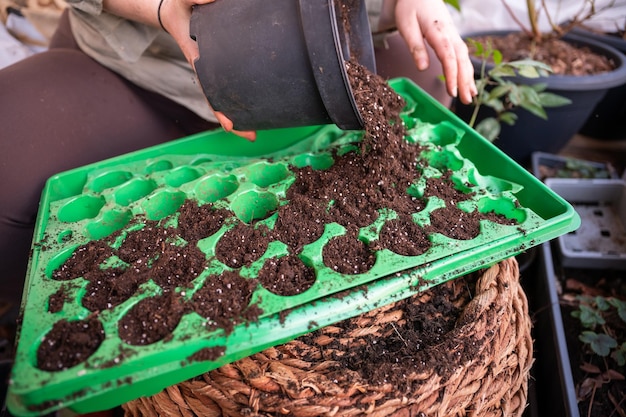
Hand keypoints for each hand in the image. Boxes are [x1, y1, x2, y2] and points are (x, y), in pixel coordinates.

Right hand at [159, 0, 256, 140]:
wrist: (175, 9)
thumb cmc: (180, 4)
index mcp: (198, 58)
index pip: (209, 88)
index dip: (218, 108)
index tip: (229, 126)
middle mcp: (206, 68)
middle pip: (219, 101)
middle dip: (234, 121)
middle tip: (252, 137)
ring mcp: (213, 69)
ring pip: (225, 96)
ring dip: (239, 113)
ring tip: (256, 131)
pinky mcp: (220, 64)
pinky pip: (230, 83)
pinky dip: (240, 95)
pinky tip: (255, 104)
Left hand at [391, 0, 476, 104]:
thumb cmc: (411, 6)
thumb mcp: (407, 26)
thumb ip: (415, 46)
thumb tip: (422, 68)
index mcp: (438, 32)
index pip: (448, 57)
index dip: (451, 76)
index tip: (452, 92)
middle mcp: (450, 34)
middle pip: (461, 60)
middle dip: (464, 81)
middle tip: (466, 100)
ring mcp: (454, 35)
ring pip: (465, 58)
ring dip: (468, 77)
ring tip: (471, 96)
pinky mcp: (453, 37)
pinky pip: (463, 55)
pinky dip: (467, 69)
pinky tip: (468, 82)